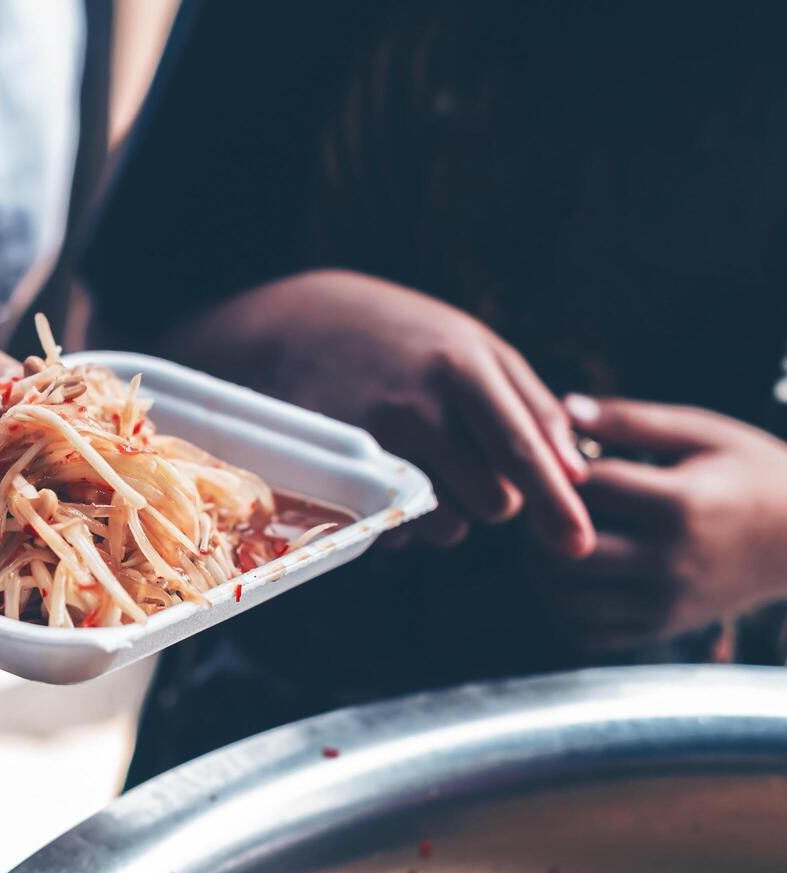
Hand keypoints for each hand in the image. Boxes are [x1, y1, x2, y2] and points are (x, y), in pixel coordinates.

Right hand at [169, 270, 593, 555]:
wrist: (294, 325)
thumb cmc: (401, 336)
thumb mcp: (473, 344)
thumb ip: (531, 405)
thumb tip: (576, 473)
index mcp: (461, 366)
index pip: (521, 450)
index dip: (556, 504)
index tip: (578, 546)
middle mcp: (416, 406)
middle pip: (493, 502)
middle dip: (495, 497)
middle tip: (470, 461)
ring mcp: (370, 441)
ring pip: (445, 524)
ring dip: (449, 512)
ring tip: (424, 464)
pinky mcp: (335, 472)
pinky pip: (395, 530)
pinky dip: (404, 520)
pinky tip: (388, 478)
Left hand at [544, 396, 786, 650]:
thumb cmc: (750, 474)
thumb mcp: (703, 432)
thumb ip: (632, 421)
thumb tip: (563, 408)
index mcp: (681, 504)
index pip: (588, 487)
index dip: (555, 468)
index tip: (550, 457)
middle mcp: (670, 560)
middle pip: (566, 549)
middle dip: (537, 522)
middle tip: (535, 501)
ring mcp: (664, 602)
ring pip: (565, 598)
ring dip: (540, 567)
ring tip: (546, 537)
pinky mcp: (660, 628)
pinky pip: (585, 633)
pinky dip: (559, 607)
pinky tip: (567, 574)